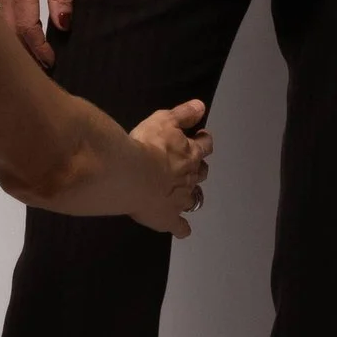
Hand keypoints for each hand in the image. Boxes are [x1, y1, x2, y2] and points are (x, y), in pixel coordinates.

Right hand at [0, 0, 77, 68]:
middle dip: (22, 49)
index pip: (25, 24)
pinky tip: (15, 28)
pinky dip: (5, 20)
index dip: (36, 46)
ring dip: (12, 36)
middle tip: (38, 66)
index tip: (49, 60)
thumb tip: (62, 25)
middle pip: (6, 26)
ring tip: (28, 53)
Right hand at [128, 99, 213, 237]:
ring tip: (185, 195)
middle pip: (202, 173)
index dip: (203, 141)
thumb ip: (184, 113)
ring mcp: (181, 200)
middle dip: (198, 169)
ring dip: (191, 196)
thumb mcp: (164, 120)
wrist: (132, 175)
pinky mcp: (168, 218)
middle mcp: (190, 177)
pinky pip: (180, 227)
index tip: (200, 138)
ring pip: (194, 199)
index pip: (205, 145)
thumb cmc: (147, 145)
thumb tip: (201, 107)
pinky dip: (182, 228)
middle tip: (189, 166)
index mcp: (191, 153)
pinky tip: (181, 229)